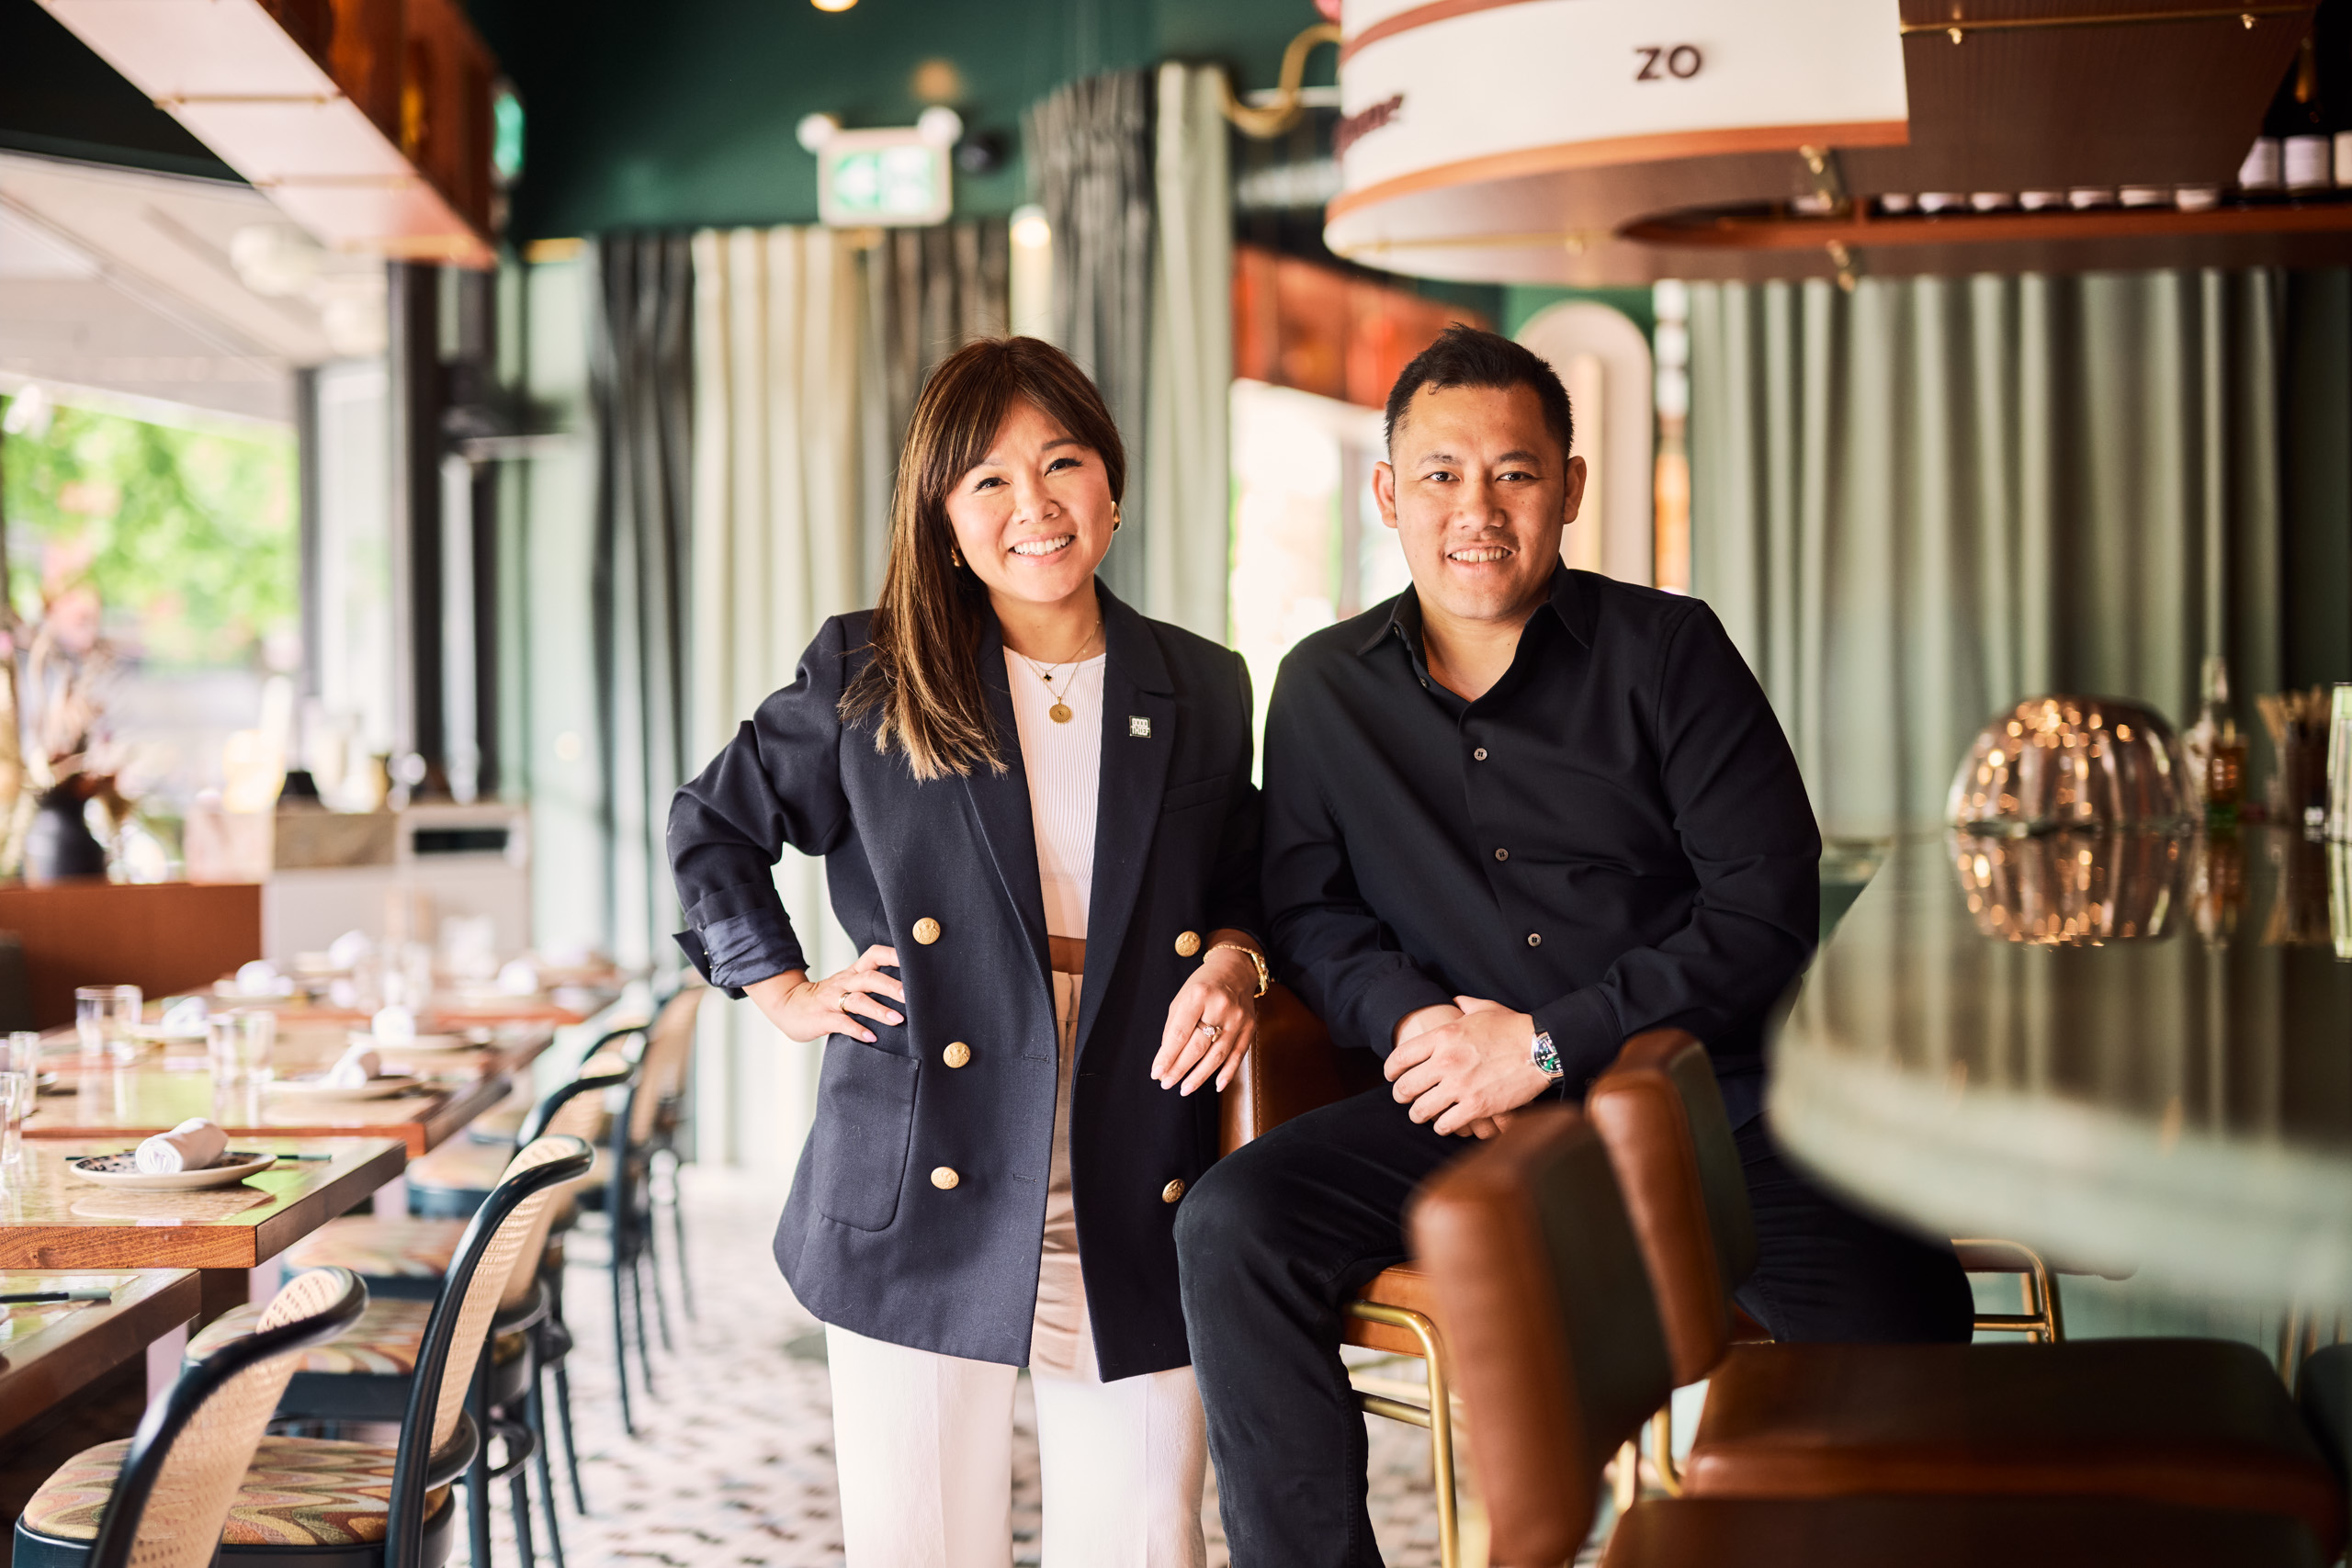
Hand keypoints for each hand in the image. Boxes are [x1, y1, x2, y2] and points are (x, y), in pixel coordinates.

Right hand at [744, 946, 904, 1042]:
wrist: (788, 1006)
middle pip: (870, 978)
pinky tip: (871, 1037)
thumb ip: (871, 986)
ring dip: (879, 1010)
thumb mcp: (848, 985)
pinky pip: (842, 1023)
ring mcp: (832, 1000)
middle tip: (911, 996)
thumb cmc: (826, 998)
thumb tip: (907, 992)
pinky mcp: (822, 1018)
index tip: (914, 961)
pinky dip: (857, 1030)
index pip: (874, 955)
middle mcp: (844, 983)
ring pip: (858, 1000)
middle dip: (892, 986)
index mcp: (853, 973)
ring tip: (897, 1020)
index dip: (893, 955)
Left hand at [1152, 945, 1260, 1095]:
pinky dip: (1227, 1073)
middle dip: (1180, 1068)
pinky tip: (1216, 1085)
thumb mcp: (1183, 997)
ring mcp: (1238, 1018)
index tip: (1157, 1073)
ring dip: (1199, 1076)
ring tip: (1184, 1089)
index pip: (1179, 1033)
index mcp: (1198, 995)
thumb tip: (1167, 1059)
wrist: (1236, 969)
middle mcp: (1220, 1006)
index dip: (1167, 1056)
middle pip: (1198, 1046)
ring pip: (1217, 1055)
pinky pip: (1238, 1055)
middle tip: (1166, 1083)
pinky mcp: (1250, 1027)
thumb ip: (1174, 1027)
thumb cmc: (1203, 985)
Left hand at [1384, 994, 1552, 1136]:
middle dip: (1401, 1096)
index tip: (1391, 1076)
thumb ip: (1464, 1005)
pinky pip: (1446, 1123)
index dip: (1390, 1070)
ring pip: (1422, 1110)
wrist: (1542, 1047)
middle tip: (1404, 1099)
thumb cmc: (1514, 1027)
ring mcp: (1460, 1085)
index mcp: (1443, 1036)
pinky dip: (1442, 1126)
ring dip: (1419, 1114)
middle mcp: (1446, 1061)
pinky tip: (1445, 1124)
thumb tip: (1455, 1001)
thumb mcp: (1485, 1009)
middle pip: (1406, 1087)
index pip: (1400, 1057)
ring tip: (1422, 1115)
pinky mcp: (1477, 1106)